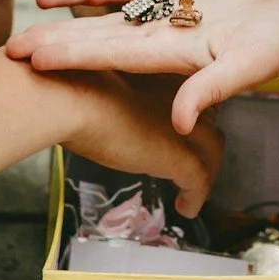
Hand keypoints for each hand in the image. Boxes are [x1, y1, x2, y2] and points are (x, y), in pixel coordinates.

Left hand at [10, 0, 278, 132]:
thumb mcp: (251, 66)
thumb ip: (213, 89)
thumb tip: (179, 122)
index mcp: (173, 52)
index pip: (111, 54)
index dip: (71, 54)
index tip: (33, 57)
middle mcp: (162, 36)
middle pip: (98, 37)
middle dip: (55, 41)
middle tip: (9, 47)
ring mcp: (168, 17)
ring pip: (108, 12)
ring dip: (70, 10)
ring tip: (31, 4)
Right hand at [53, 69, 223, 213]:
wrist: (68, 96)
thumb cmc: (66, 84)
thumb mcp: (93, 79)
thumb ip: (104, 91)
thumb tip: (90, 106)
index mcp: (160, 72)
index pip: (189, 90)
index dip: (187, 110)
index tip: (179, 125)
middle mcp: (177, 94)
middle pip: (207, 117)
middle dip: (202, 138)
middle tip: (190, 156)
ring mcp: (181, 125)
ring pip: (212, 149)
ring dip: (206, 170)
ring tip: (192, 189)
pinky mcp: (174, 154)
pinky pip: (198, 181)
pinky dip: (196, 197)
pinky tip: (185, 207)